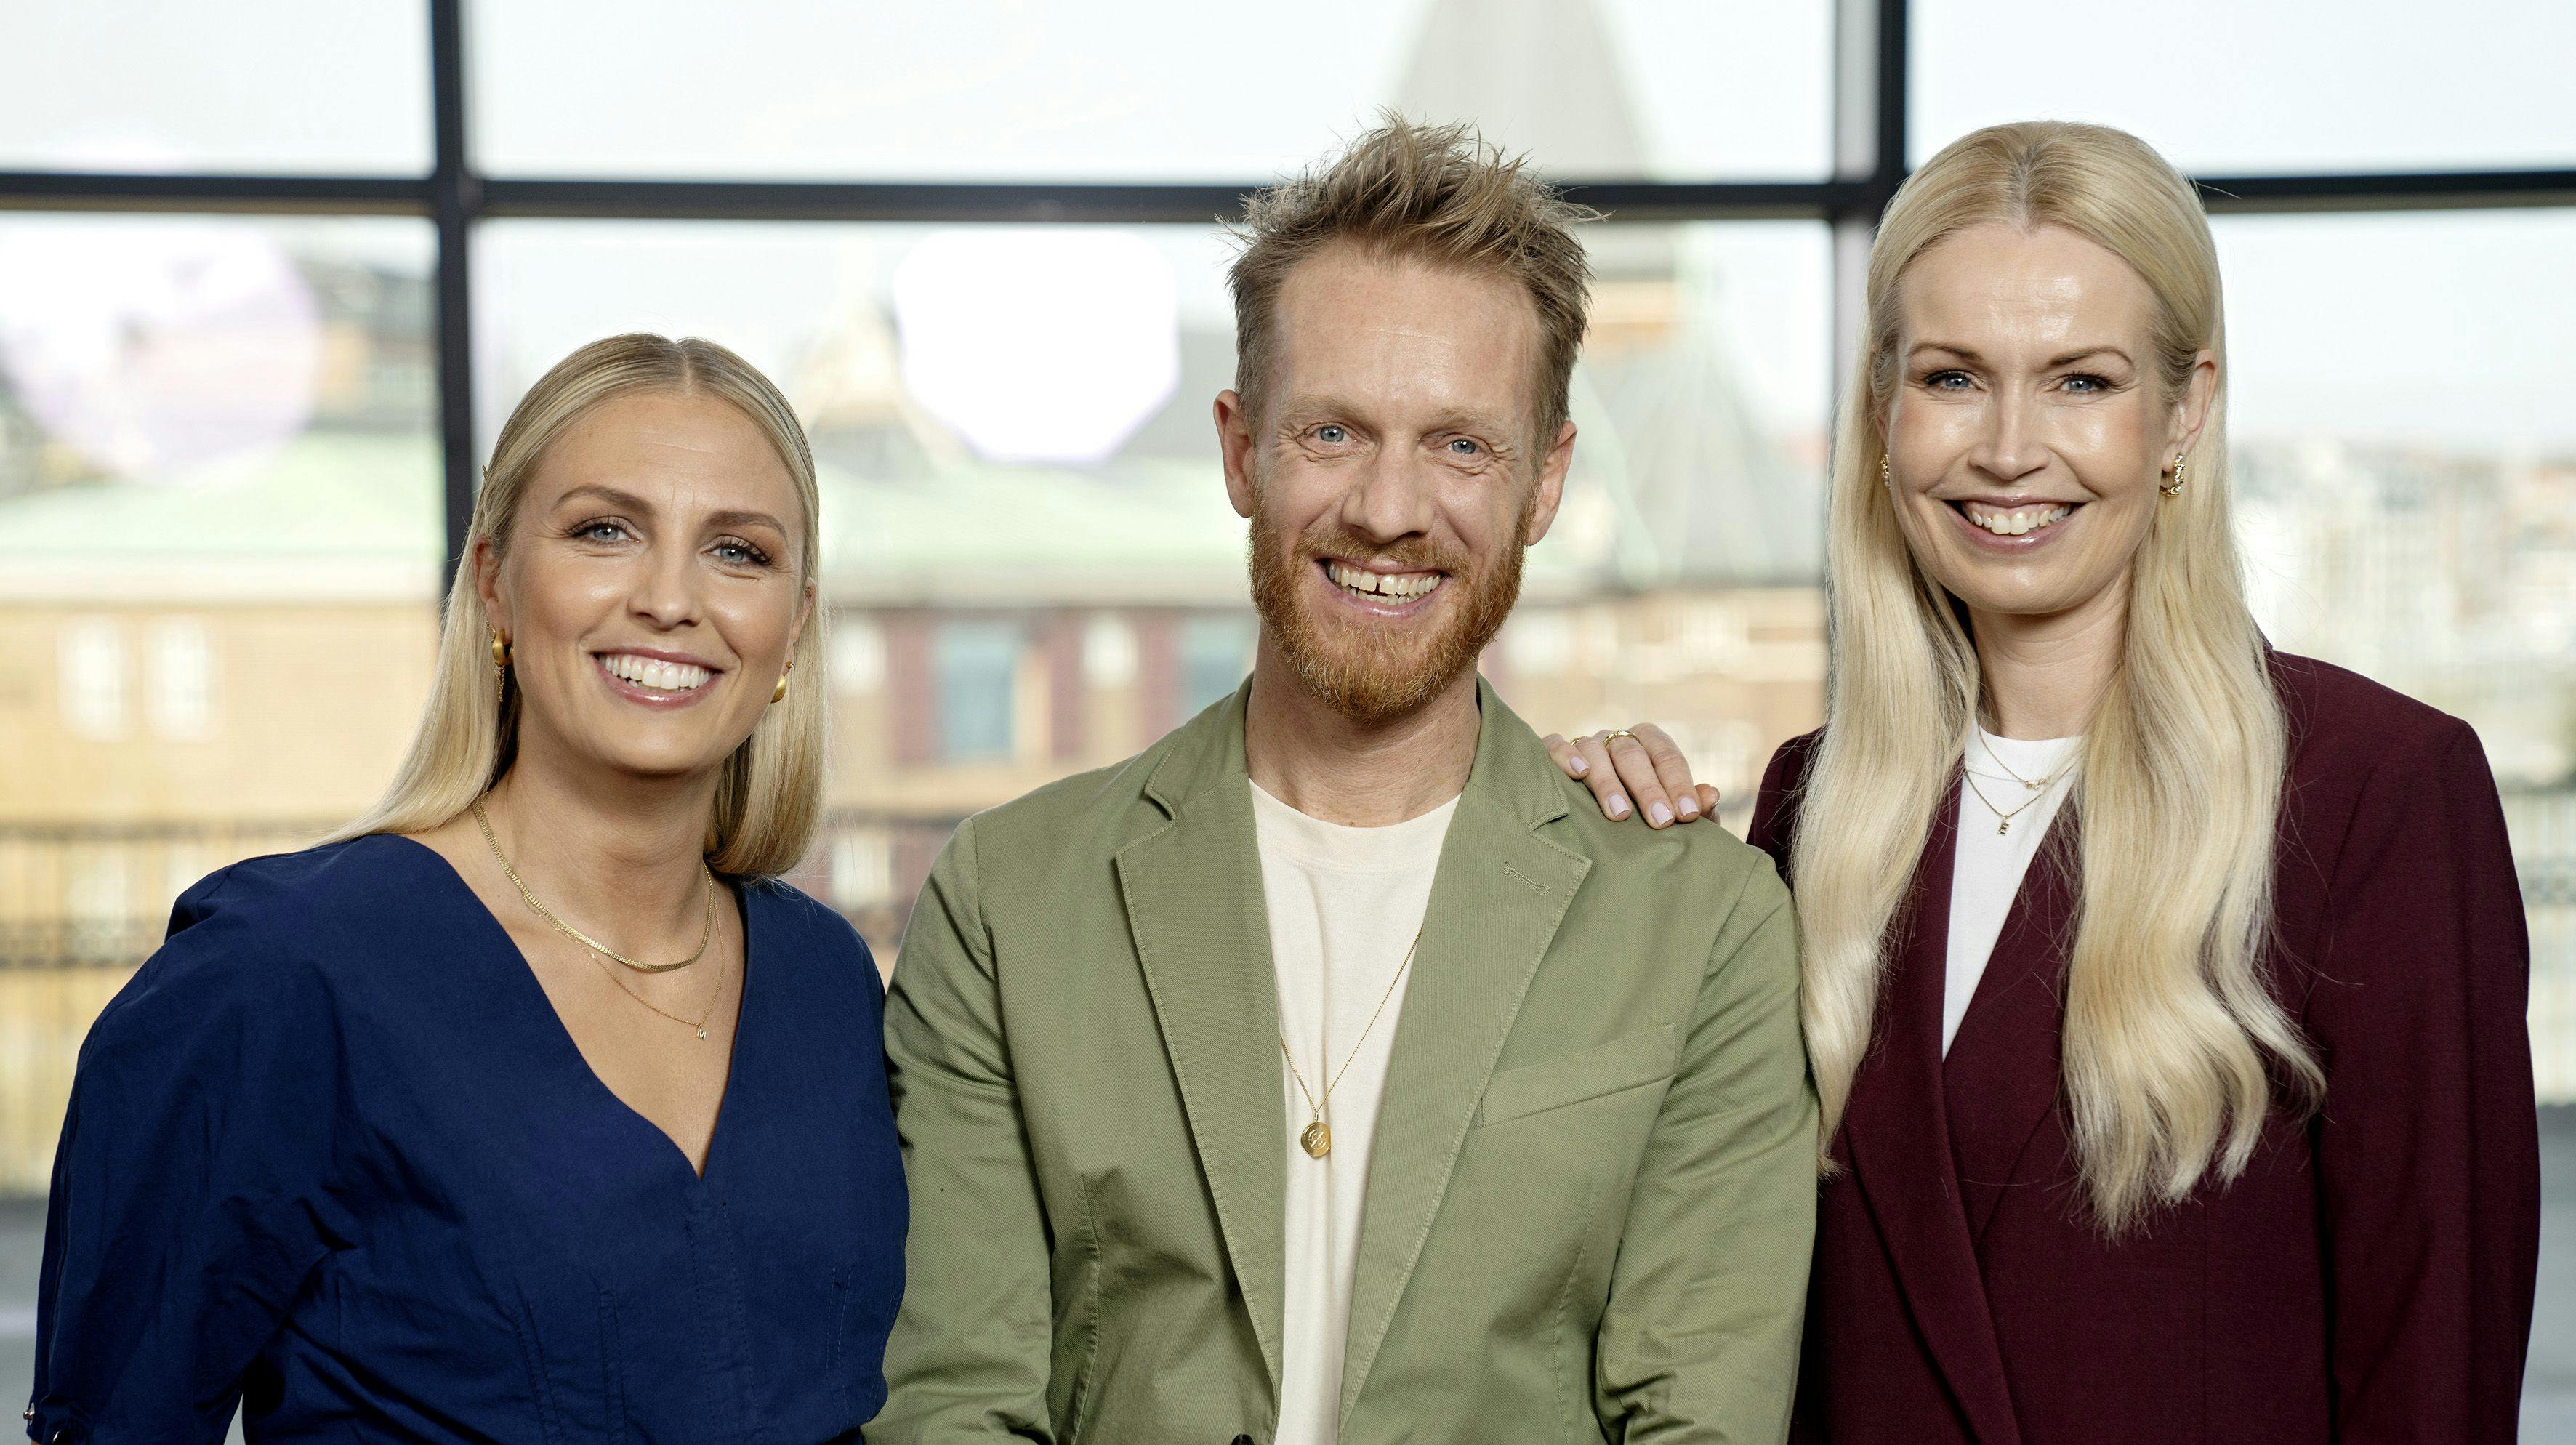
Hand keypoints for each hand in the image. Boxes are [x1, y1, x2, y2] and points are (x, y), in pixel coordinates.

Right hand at [1539, 724, 1718, 828]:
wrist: (1592, 822)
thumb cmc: (1642, 817)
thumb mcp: (1670, 812)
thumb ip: (1692, 806)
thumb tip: (1711, 795)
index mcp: (1650, 744)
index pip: (1667, 756)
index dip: (1679, 784)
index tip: (1688, 815)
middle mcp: (1617, 739)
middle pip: (1632, 754)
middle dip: (1648, 789)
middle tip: (1661, 821)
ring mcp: (1585, 744)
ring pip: (1595, 751)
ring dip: (1608, 782)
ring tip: (1620, 814)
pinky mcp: (1553, 751)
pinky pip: (1556, 744)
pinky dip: (1566, 755)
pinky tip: (1578, 774)